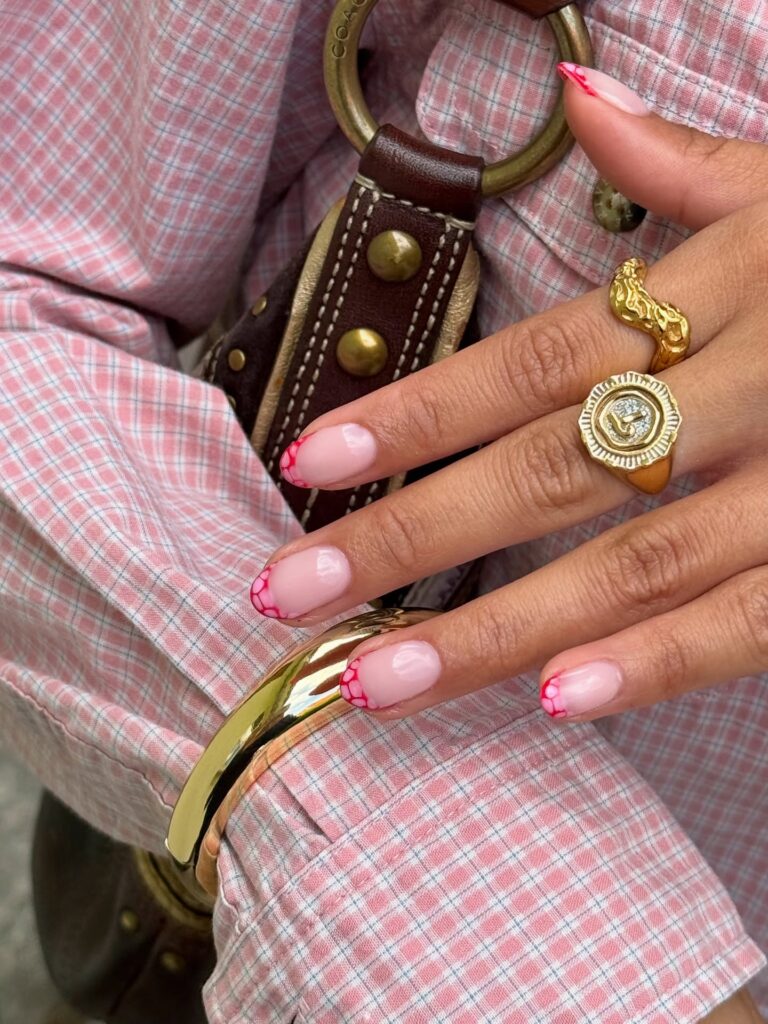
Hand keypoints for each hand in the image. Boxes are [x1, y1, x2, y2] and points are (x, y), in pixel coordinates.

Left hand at [250, 66, 767, 721]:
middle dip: (412, 537)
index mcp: (725, 289)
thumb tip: (582, 100)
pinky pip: (754, 617)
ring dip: (496, 633)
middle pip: (549, 471)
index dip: (415, 410)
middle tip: (289, 594)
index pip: (533, 358)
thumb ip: (686, 168)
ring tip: (379, 682)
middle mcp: (752, 384)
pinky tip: (559, 700)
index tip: (309, 460)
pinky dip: (660, 660)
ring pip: (630, 562)